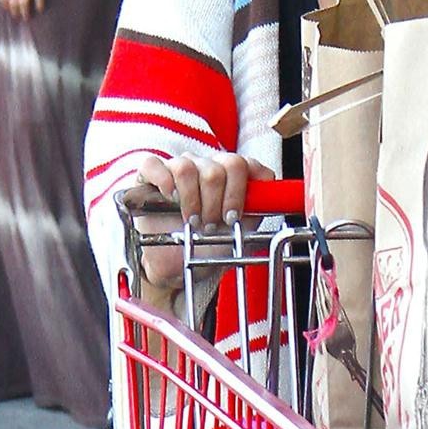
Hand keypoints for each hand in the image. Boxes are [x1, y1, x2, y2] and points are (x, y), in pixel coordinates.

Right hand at [125, 152, 274, 302]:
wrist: (178, 264)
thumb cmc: (209, 245)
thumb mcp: (241, 232)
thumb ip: (259, 211)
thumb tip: (275, 200)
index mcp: (232, 176)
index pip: (248, 164)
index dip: (243, 190)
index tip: (235, 217)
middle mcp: (208, 165)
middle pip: (223, 165)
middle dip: (220, 202)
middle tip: (212, 224)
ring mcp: (180, 166)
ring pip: (190, 167)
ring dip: (193, 200)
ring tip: (193, 221)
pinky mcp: (152, 174)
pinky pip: (155, 165)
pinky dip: (164, 181)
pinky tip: (170, 199)